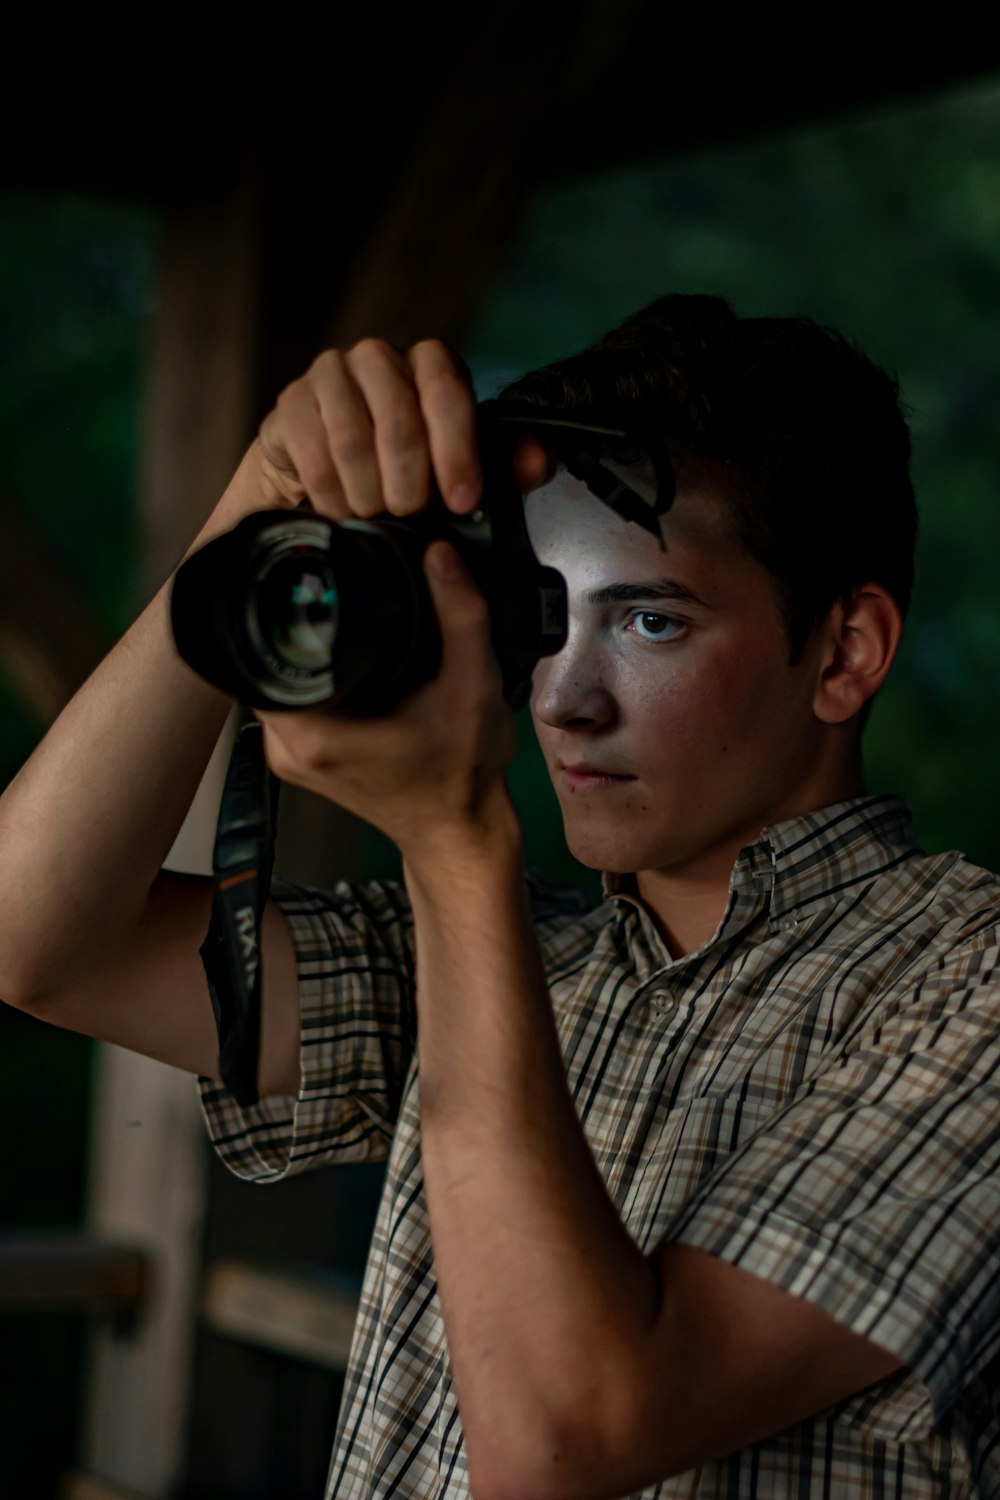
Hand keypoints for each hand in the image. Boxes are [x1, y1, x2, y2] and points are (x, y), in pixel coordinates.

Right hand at [256, 338, 483, 519]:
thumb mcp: (459, 470)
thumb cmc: (399, 469)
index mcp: (429, 365)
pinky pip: (314, 454)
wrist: (323, 472)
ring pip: (354, 440)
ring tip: (375, 514)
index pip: (448, 392)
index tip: (461, 500)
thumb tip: (537, 461)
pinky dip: (332, 494)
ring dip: (369, 492)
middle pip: (400, 420)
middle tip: (411, 514)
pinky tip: (341, 509)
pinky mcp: (291, 401)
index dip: (457, 451)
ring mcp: (331, 374)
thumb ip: (504, 465)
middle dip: (410, 483)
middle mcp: (379, 358)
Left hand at [259, 539, 518, 864]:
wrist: (462, 833)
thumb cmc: (462, 779)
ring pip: (280, 683)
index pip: (263, 653)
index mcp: (316, 736)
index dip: (284, 612)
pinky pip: (294, 704)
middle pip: (267, 663)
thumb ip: (461, 615)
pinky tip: (351, 668)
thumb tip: (440, 557)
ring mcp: (294, 759)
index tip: (313, 588)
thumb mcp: (473, 687)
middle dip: (300, 629)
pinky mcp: (306, 760)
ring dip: (306, 655)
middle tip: (338, 603)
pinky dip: (316, 681)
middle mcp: (291, 751)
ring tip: (346, 633)